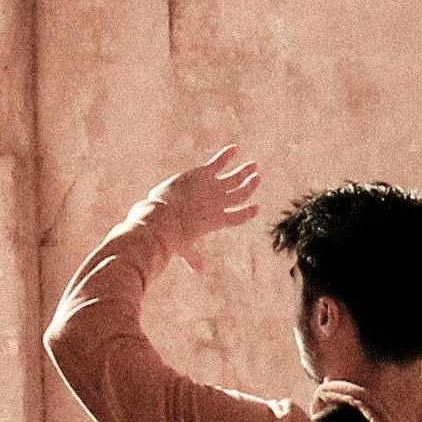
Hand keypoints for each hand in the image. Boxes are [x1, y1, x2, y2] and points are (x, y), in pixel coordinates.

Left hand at [134, 147, 264, 264]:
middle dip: (250, 185)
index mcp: (217, 222)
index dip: (248, 212)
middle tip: (258, 178)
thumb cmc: (172, 237)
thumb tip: (200, 273)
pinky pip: (218, 162)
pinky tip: (234, 148)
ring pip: (234, 177)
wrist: (163, 220)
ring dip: (245, 171)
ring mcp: (212, 188)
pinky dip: (227, 155)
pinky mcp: (203, 174)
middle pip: (240, 193)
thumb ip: (194, 258)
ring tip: (253, 165)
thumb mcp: (184, 248)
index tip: (256, 207)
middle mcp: (219, 204)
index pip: (238, 216)